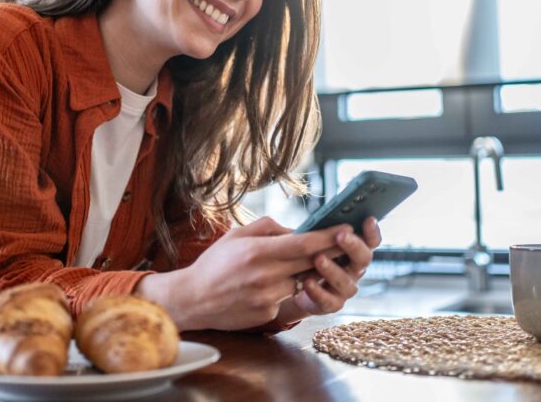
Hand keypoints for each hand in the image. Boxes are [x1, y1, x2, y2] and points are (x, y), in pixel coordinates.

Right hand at [135, 216, 350, 330]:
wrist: (193, 299)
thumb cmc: (214, 263)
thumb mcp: (236, 235)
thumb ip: (268, 227)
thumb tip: (295, 229)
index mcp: (259, 251)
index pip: (305, 244)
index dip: (329, 236)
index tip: (347, 228)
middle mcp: (266, 275)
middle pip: (311, 262)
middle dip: (331, 252)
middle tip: (347, 243)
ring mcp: (268, 297)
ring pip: (301, 281)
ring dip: (305, 272)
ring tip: (297, 263)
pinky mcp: (267, 314)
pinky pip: (286, 297)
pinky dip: (285, 289)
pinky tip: (266, 285)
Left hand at [277, 216, 380, 322]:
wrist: (296, 287)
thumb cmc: (308, 256)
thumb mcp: (314, 240)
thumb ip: (322, 230)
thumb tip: (321, 215)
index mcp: (355, 251)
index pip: (371, 241)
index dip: (372, 231)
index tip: (368, 218)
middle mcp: (355, 270)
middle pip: (364, 259)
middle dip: (353, 246)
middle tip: (340, 236)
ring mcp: (345, 289)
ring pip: (346, 281)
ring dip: (332, 270)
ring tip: (318, 258)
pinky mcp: (331, 304)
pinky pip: (328, 300)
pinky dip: (317, 291)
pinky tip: (307, 281)